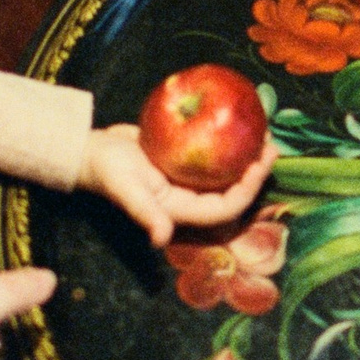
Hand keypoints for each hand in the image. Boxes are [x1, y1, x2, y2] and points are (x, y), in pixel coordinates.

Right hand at [82, 127, 275, 247]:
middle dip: (255, 172)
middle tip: (270, 144)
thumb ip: (144, 213)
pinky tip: (237, 121)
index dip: (247, 190)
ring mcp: (187, 180)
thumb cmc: (105, 171)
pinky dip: (227, 141)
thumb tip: (160, 239)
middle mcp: (189, 198)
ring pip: (226, 172)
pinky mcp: (182, 161)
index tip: (260, 163)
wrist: (89, 151)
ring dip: (246, 156)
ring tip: (261, 132)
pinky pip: (213, 154)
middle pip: (233, 191)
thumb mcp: (124, 189)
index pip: (225, 208)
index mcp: (180, 210)